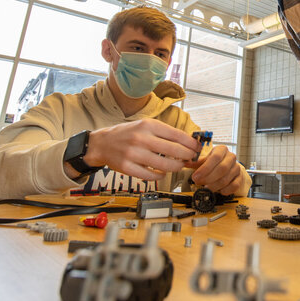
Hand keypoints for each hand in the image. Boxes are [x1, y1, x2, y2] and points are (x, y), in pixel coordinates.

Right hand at [73, 119, 200, 180]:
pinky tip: (163, 172)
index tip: (197, 148)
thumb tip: (188, 142)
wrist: (102, 143)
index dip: (191, 143)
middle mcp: (141, 138)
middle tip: (190, 159)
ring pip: (164, 165)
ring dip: (176, 167)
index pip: (177, 135)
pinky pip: (150, 176)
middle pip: (173, 151)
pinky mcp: (127, 168)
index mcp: (148, 125)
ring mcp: (133, 154)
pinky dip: (160, 175)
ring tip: (178, 165)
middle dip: (187, 156)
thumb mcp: (145, 125)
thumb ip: (164, 132)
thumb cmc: (128, 133)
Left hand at [184, 145, 242, 194]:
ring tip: (206, 189)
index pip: (215, 157)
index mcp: (222, 150)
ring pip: (226, 179)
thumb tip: (184, 163)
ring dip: (214, 186)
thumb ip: (195, 162)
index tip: (195, 176)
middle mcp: (231, 157)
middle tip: (198, 183)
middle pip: (222, 169)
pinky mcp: (240, 178)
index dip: (205, 168)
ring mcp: (237, 167)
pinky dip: (225, 190)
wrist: (227, 166)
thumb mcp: (204, 160)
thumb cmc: (213, 163)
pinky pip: (234, 186)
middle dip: (208, 178)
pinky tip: (218, 191)